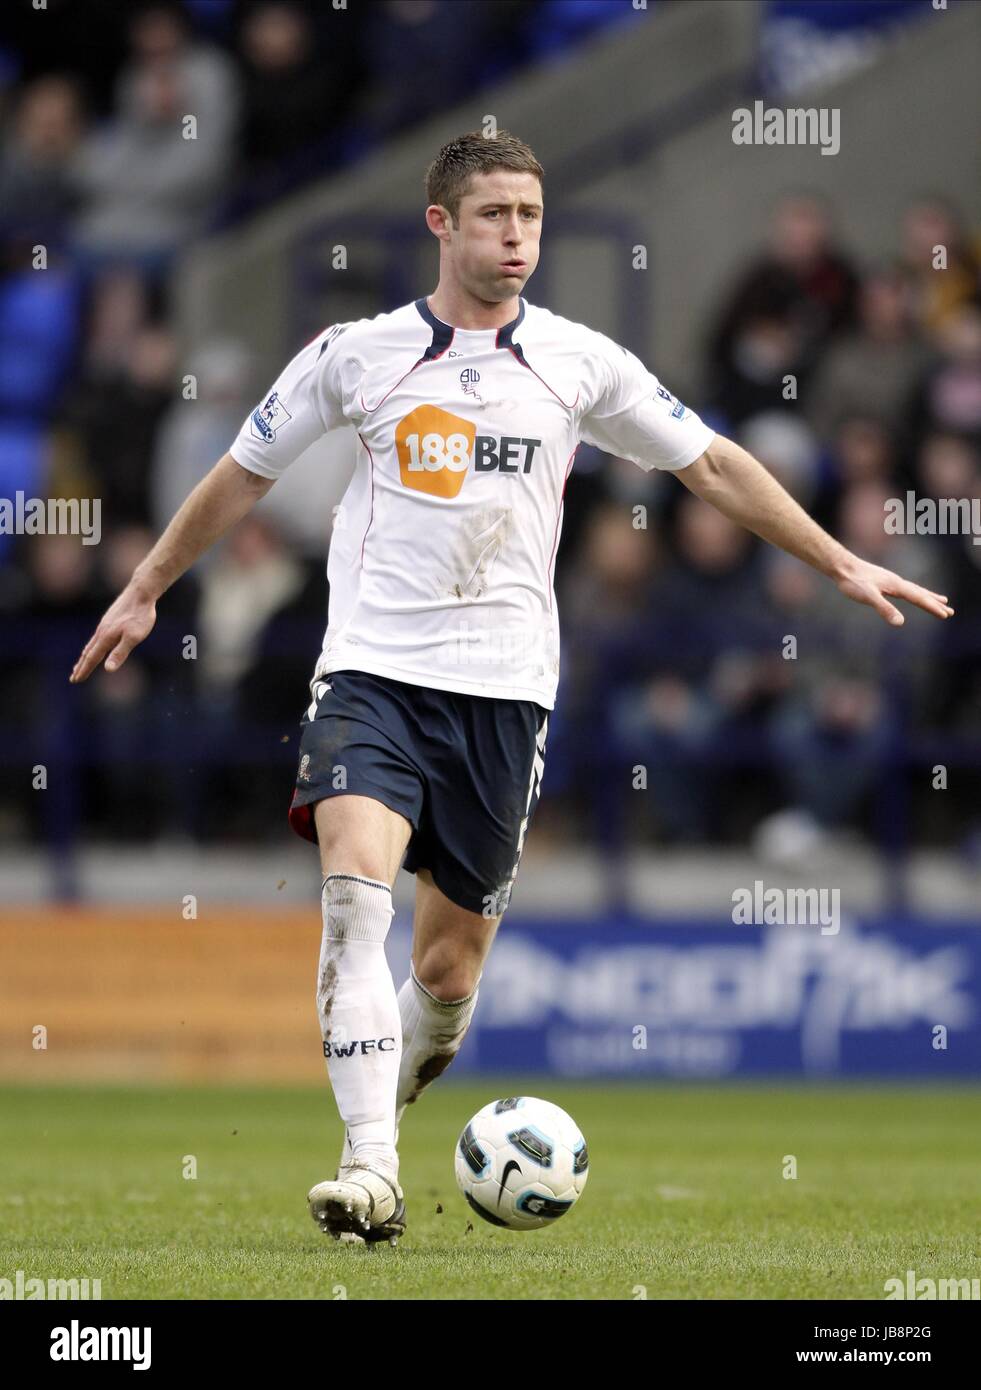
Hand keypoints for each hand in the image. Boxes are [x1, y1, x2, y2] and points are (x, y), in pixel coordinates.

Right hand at [69, 582, 156, 682]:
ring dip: (85, 657)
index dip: (85, 670)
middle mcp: (102, 632)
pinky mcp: (109, 620)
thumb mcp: (133, 637)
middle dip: (81, 666)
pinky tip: (95, 646)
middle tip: (73, 678)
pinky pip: (97, 637)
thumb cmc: (140, 616)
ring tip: (80, 665)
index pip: (92, 658)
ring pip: (91, 644)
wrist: (141, 592)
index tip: (76, 680)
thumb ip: (120, 653)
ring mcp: (105, 625)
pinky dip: (92, 646)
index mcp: (106, 638)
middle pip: (88, 652)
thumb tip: (108, 669)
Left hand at [835, 558, 953, 625]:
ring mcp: (891, 581)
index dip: (932, 607)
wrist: (842, 566)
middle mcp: (897, 582)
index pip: (919, 598)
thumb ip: (884, 609)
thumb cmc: (853, 582)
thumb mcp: (868, 597)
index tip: (946, 615)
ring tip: (941, 600)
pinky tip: (911, 593)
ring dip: (928, 596)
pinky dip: (914, 592)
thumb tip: (900, 622)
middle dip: (935, 603)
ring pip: (915, 590)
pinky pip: (905, 588)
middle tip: (951, 612)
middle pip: (921, 594)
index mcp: (896, 586)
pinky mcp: (884, 581)